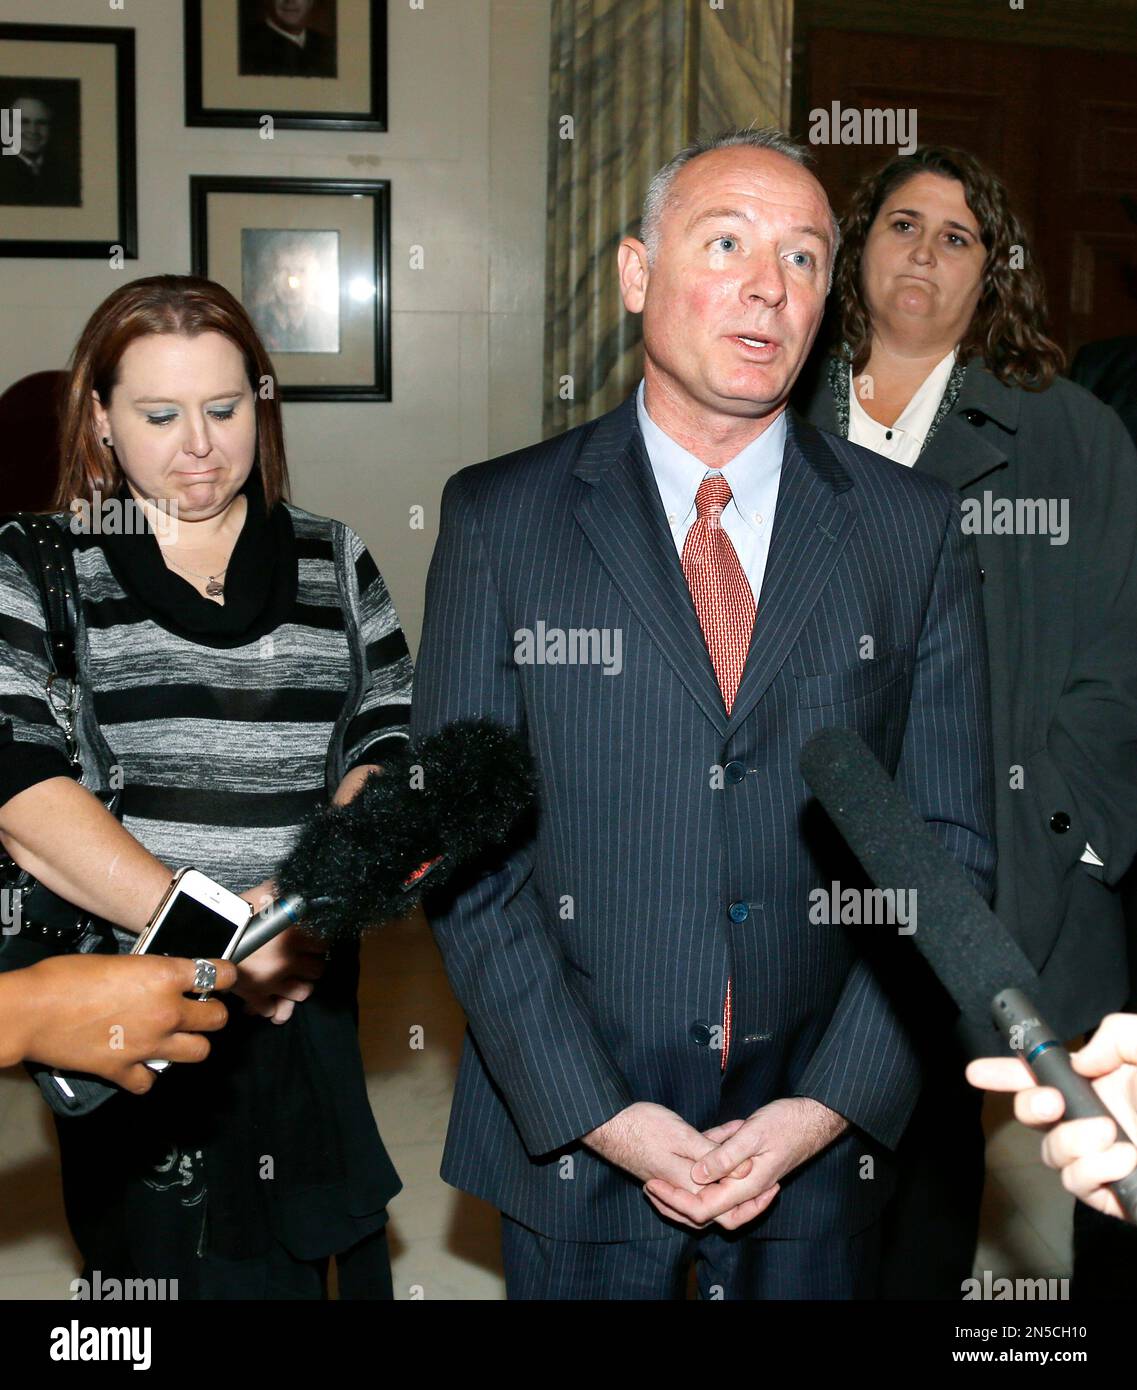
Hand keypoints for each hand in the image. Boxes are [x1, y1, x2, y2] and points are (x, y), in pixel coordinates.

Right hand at [15, 954, 235, 1093]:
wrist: (34, 1009)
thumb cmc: (67, 977)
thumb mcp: (122, 960)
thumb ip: (152, 971)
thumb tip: (167, 978)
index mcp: (165, 975)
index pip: (220, 974)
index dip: (226, 975)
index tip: (225, 977)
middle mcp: (166, 1010)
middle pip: (217, 1018)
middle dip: (213, 1012)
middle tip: (202, 1008)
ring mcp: (149, 1044)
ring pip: (199, 1051)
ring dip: (191, 1044)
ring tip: (178, 1036)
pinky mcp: (125, 1069)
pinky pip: (151, 1080)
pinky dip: (148, 1074)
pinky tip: (140, 1062)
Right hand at [232, 877, 325, 1023]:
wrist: (201, 933)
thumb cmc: (232, 911)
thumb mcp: (262, 893)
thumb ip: (285, 890)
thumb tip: (301, 882)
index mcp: (294, 934)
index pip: (324, 943)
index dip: (319, 940)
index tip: (313, 939)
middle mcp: (288, 960)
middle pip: (317, 970)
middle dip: (311, 964)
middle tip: (302, 959)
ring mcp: (273, 981)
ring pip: (303, 993)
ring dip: (298, 986)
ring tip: (291, 979)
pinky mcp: (254, 996)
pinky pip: (272, 1010)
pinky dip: (273, 1007)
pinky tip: (270, 997)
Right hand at [583, 1102, 758, 1228]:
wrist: (608, 1122)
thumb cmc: (643, 1127)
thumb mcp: (684, 1137)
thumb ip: (715, 1156)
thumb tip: (745, 1173)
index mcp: (688, 1189)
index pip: (726, 1212)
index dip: (751, 1201)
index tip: (770, 1182)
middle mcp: (681, 1192)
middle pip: (720, 1206)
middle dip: (743, 1191)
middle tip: (764, 1175)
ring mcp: (673, 1183)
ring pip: (710, 1188)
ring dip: (729, 1171)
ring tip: (746, 1148)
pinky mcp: (668, 1169)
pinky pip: (698, 1172)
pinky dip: (713, 1158)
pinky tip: (725, 1133)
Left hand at [644, 1097, 848, 1229]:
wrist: (815, 1118)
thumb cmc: (786, 1123)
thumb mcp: (752, 1134)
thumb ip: (725, 1157)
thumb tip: (697, 1177)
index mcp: (745, 1186)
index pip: (702, 1209)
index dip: (674, 1200)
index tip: (652, 1183)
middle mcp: (746, 1190)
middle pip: (705, 1211)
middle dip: (676, 1203)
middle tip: (651, 1186)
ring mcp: (749, 1182)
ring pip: (712, 1197)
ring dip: (688, 1190)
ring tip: (663, 1179)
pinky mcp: (750, 1171)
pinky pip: (722, 1181)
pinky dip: (706, 1173)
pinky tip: (695, 1153)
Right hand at [966, 1013, 1136, 1222]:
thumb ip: (1116, 1035)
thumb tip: (1084, 1061)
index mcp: (1103, 1083)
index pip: (1044, 1075)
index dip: (1006, 1072)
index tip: (979, 1071)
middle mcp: (1097, 1119)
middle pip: (1034, 1115)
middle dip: (1028, 1103)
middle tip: (1049, 1100)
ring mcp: (1104, 1158)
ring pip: (1052, 1153)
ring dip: (1070, 1142)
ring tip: (1108, 1136)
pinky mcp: (1114, 1192)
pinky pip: (1077, 1184)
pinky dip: (1091, 1170)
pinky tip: (1121, 1158)